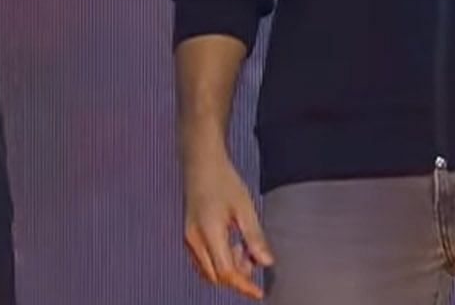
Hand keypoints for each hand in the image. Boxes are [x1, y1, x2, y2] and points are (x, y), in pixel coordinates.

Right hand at [180, 133, 273, 298]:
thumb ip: (254, 237)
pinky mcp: (188, 236)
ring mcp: (188, 239)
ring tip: (243, 249)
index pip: (226, 272)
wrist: (201, 163)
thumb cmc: (224, 181)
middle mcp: (194, 240)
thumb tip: (267, 263)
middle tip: (253, 259)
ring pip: (207, 272)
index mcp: (208, 233)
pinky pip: (202, 262)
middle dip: (237, 277)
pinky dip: (218, 263)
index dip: (244, 285)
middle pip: (216, 276)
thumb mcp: (245, 208)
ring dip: (228, 270)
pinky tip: (232, 246)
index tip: (259, 292)